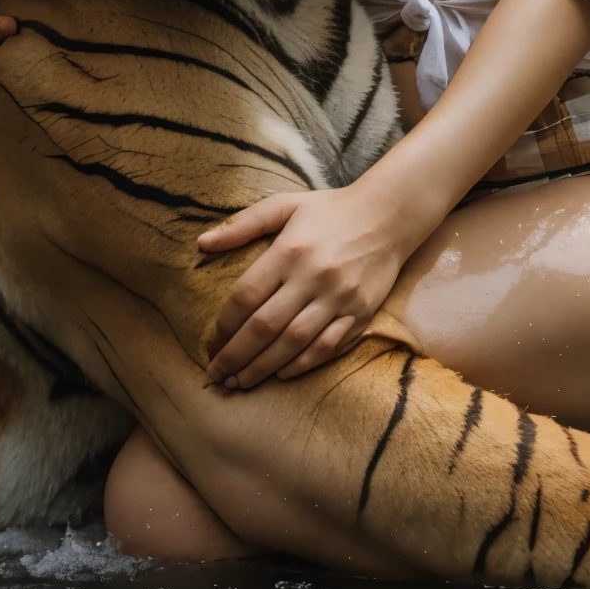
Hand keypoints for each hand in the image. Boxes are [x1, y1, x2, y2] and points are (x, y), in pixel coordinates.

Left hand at [198, 183, 409, 390]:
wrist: (387, 216)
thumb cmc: (328, 211)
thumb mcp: (284, 205)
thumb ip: (242, 224)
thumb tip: (201, 243)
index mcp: (289, 251)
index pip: (246, 297)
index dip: (224, 326)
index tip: (210, 343)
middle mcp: (312, 277)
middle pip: (265, 326)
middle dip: (236, 356)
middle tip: (216, 376)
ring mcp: (338, 298)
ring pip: (294, 342)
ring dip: (263, 367)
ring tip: (240, 382)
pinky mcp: (360, 313)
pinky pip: (327, 346)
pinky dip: (302, 364)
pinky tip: (281, 374)